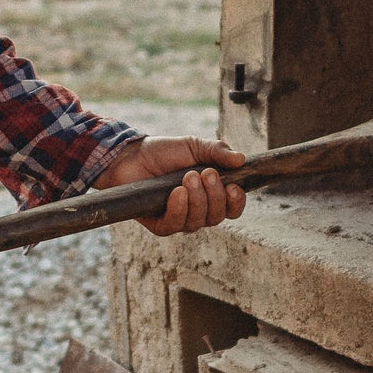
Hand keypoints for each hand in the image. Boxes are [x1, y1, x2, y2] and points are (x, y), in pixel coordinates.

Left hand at [95, 137, 247, 237]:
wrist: (131, 155)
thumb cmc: (164, 153)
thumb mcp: (194, 146)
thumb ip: (217, 151)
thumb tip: (241, 159)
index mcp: (210, 194)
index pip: (232, 208)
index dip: (236, 202)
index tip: (233, 187)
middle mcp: (197, 210)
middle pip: (217, 217)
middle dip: (215, 196)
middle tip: (205, 174)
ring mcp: (179, 219)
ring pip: (198, 223)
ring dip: (197, 200)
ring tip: (187, 177)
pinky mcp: (160, 225)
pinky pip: (175, 226)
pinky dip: (179, 209)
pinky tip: (177, 193)